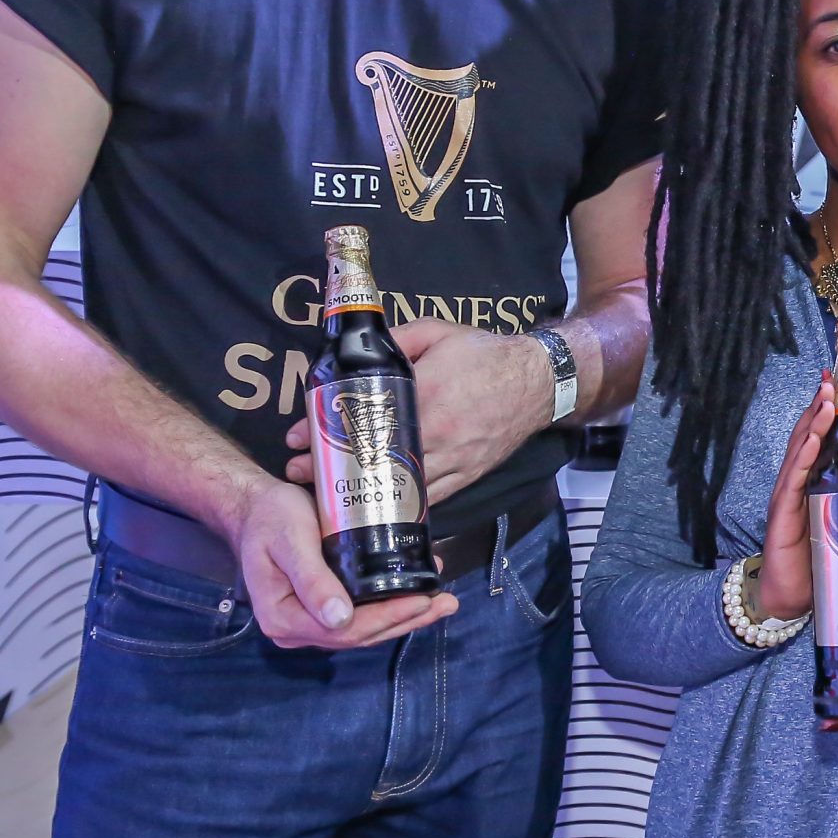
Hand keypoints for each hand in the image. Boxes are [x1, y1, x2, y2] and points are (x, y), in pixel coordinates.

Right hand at [225, 476, 457, 649]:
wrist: (253, 507)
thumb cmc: (270, 518)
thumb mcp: (290, 541)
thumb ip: (312, 580)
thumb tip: (340, 619)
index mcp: (283, 617)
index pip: (345, 630)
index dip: (387, 618)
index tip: (423, 601)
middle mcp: (296, 628)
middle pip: (359, 634)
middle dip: (406, 619)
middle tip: (446, 603)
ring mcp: (309, 620)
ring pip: (364, 627)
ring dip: (404, 615)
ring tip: (441, 601)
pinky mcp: (321, 607)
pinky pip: (360, 614)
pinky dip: (389, 605)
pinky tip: (415, 593)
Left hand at [286, 319, 546, 504]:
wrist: (538, 381)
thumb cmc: (486, 354)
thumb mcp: (437, 332)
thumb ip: (396, 341)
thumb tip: (358, 348)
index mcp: (425, 395)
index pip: (365, 420)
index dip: (327, 432)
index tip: (299, 437)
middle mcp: (436, 434)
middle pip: (374, 459)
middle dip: (333, 468)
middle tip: (301, 472)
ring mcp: (453, 460)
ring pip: (398, 485)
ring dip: (360, 490)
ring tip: (328, 491)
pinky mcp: (466, 476)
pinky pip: (428, 499)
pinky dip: (399, 504)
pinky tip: (375, 505)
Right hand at [755, 373, 834, 622]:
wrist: (790, 596)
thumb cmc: (819, 557)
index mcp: (815, 479)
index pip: (821, 435)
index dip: (828, 408)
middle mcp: (800, 480)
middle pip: (809, 434)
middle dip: (820, 405)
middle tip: (832, 378)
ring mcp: (789, 494)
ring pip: (800, 450)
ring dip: (813, 422)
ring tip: (826, 398)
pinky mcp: (783, 512)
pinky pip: (793, 479)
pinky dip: (803, 456)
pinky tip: (812, 439)